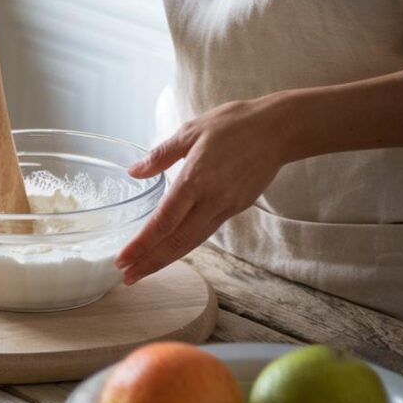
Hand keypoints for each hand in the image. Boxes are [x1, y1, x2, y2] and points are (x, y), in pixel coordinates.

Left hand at [116, 97, 293, 284]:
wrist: (280, 130)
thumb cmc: (234, 124)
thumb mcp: (190, 131)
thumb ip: (160, 155)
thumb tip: (134, 172)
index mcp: (195, 179)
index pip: (163, 221)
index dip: (141, 244)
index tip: (122, 260)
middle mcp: (211, 200)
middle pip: (176, 242)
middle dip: (150, 263)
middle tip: (127, 278)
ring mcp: (226, 207)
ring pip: (192, 242)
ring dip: (166, 259)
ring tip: (143, 270)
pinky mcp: (236, 208)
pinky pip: (206, 232)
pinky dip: (185, 245)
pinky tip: (170, 249)